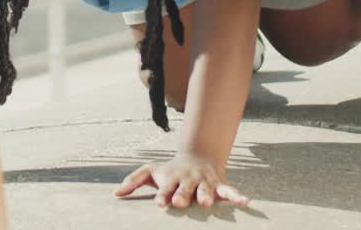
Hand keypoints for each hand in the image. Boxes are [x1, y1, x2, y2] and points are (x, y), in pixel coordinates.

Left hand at [114, 152, 248, 208]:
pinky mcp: (219, 186)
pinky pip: (229, 191)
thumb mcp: (151, 171)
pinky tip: (245, 202)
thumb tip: (114, 194)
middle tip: (179, 202)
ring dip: (207, 195)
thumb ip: (133, 181)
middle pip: (186, 190)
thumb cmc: (170, 170)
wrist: (197, 157)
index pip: (166, 188)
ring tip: (207, 202)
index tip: (160, 203)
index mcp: (172, 180)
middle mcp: (188, 181)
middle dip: (183, 195)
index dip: (163, 195)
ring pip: (207, 190)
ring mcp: (204, 183)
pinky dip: (237, 196)